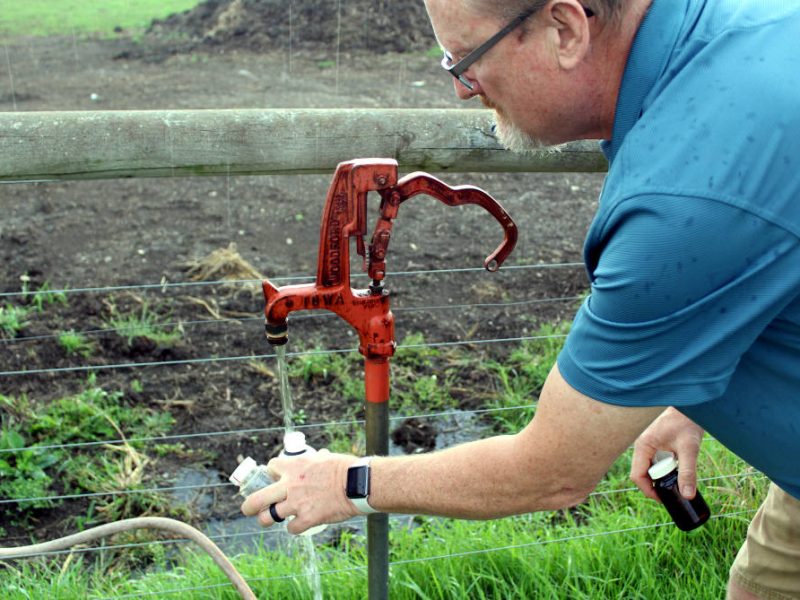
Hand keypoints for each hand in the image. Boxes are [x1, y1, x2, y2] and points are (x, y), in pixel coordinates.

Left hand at [240, 450, 360, 533]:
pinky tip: (298, 524)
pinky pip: (291, 528)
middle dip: (249, 506)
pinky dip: (294, 527)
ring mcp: (297, 504)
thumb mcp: (324, 457)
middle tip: (248, 509)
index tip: (274, 478)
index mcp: (294, 466)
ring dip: (267, 519)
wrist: (357, 484)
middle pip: (257, 499)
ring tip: (268, 520)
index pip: (270, 468)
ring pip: (268, 517)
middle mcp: (290, 485)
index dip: (270, 473)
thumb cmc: (345, 468)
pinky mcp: (307, 519)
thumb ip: (315, 460)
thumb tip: (320, 455)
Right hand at [630, 407, 704, 501]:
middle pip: (641, 473)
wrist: (690, 406)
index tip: (664, 498)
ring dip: (659, 476)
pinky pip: (652, 460)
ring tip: (676, 478)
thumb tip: (688, 495)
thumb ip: (688, 472)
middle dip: (655, 484)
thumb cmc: (687, 422)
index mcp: (643, 446)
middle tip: (673, 491)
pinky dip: (662, 468)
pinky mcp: (653, 442)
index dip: (648, 490)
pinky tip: (675, 467)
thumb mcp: (689, 449)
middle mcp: (641, 445)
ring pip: (647, 467)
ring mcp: (646, 443)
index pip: (637, 475)